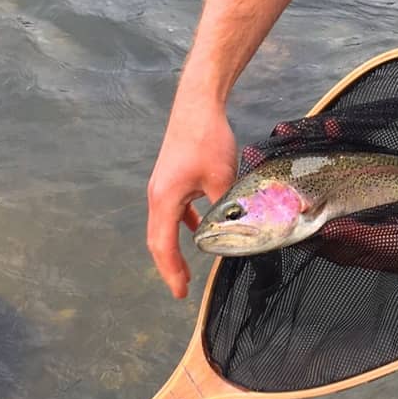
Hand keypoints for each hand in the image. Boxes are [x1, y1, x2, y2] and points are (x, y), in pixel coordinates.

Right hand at [146, 100, 236, 298]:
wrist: (197, 106)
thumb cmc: (207, 140)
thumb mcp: (222, 180)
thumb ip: (226, 210)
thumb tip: (239, 234)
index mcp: (165, 200)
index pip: (164, 246)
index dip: (172, 271)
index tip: (181, 293)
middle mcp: (158, 196)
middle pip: (158, 240)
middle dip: (170, 266)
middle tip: (182, 289)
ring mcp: (163, 186)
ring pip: (165, 225)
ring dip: (175, 247)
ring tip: (188, 268)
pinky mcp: (172, 178)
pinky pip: (174, 210)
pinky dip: (183, 225)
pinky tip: (199, 230)